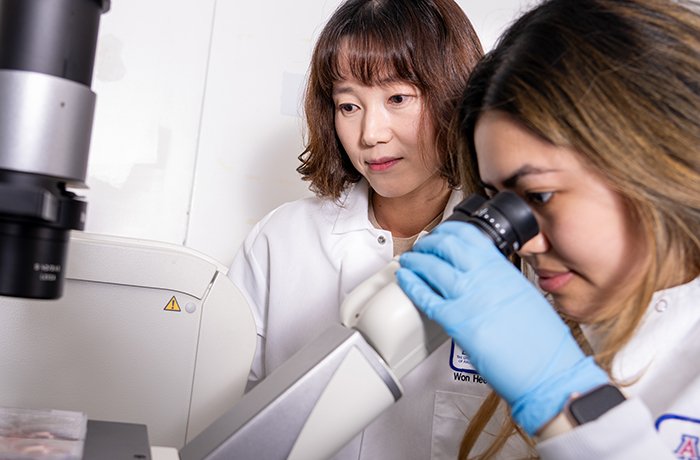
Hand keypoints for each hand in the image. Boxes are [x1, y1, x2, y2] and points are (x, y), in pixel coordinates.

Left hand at [396, 221, 607, 434]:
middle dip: (428, 244)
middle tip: (421, 248)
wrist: (549, 371)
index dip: (447, 231)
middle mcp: (484, 277)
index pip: (468, 234)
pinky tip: (405, 281)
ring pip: (431, 268)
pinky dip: (411, 285)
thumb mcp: (525, 294)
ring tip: (409, 263)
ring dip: (415, 262)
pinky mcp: (457, 322)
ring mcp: (469, 297)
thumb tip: (483, 275)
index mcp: (502, 268)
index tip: (440, 234)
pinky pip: (425, 297)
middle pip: (445, 245)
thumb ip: (500, 280)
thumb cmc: (543, 342)